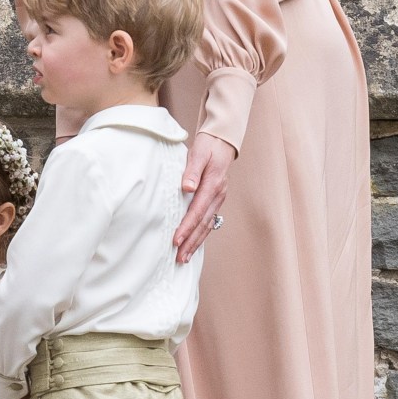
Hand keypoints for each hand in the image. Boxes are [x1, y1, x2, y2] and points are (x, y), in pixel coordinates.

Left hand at [174, 132, 235, 262]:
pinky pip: (208, 222)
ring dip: (195, 243)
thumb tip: (187, 187)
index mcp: (213, 185)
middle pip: (203, 224)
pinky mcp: (215, 201)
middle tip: (179, 258)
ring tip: (184, 258)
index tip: (176, 240)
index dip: (186, 227)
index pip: (197, 211)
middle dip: (191, 242)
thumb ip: (192, 170)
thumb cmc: (208, 146)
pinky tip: (192, 245)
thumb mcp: (199, 153)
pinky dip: (200, 235)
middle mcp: (217, 195)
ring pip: (207, 226)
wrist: (221, 141)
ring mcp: (218, 200)